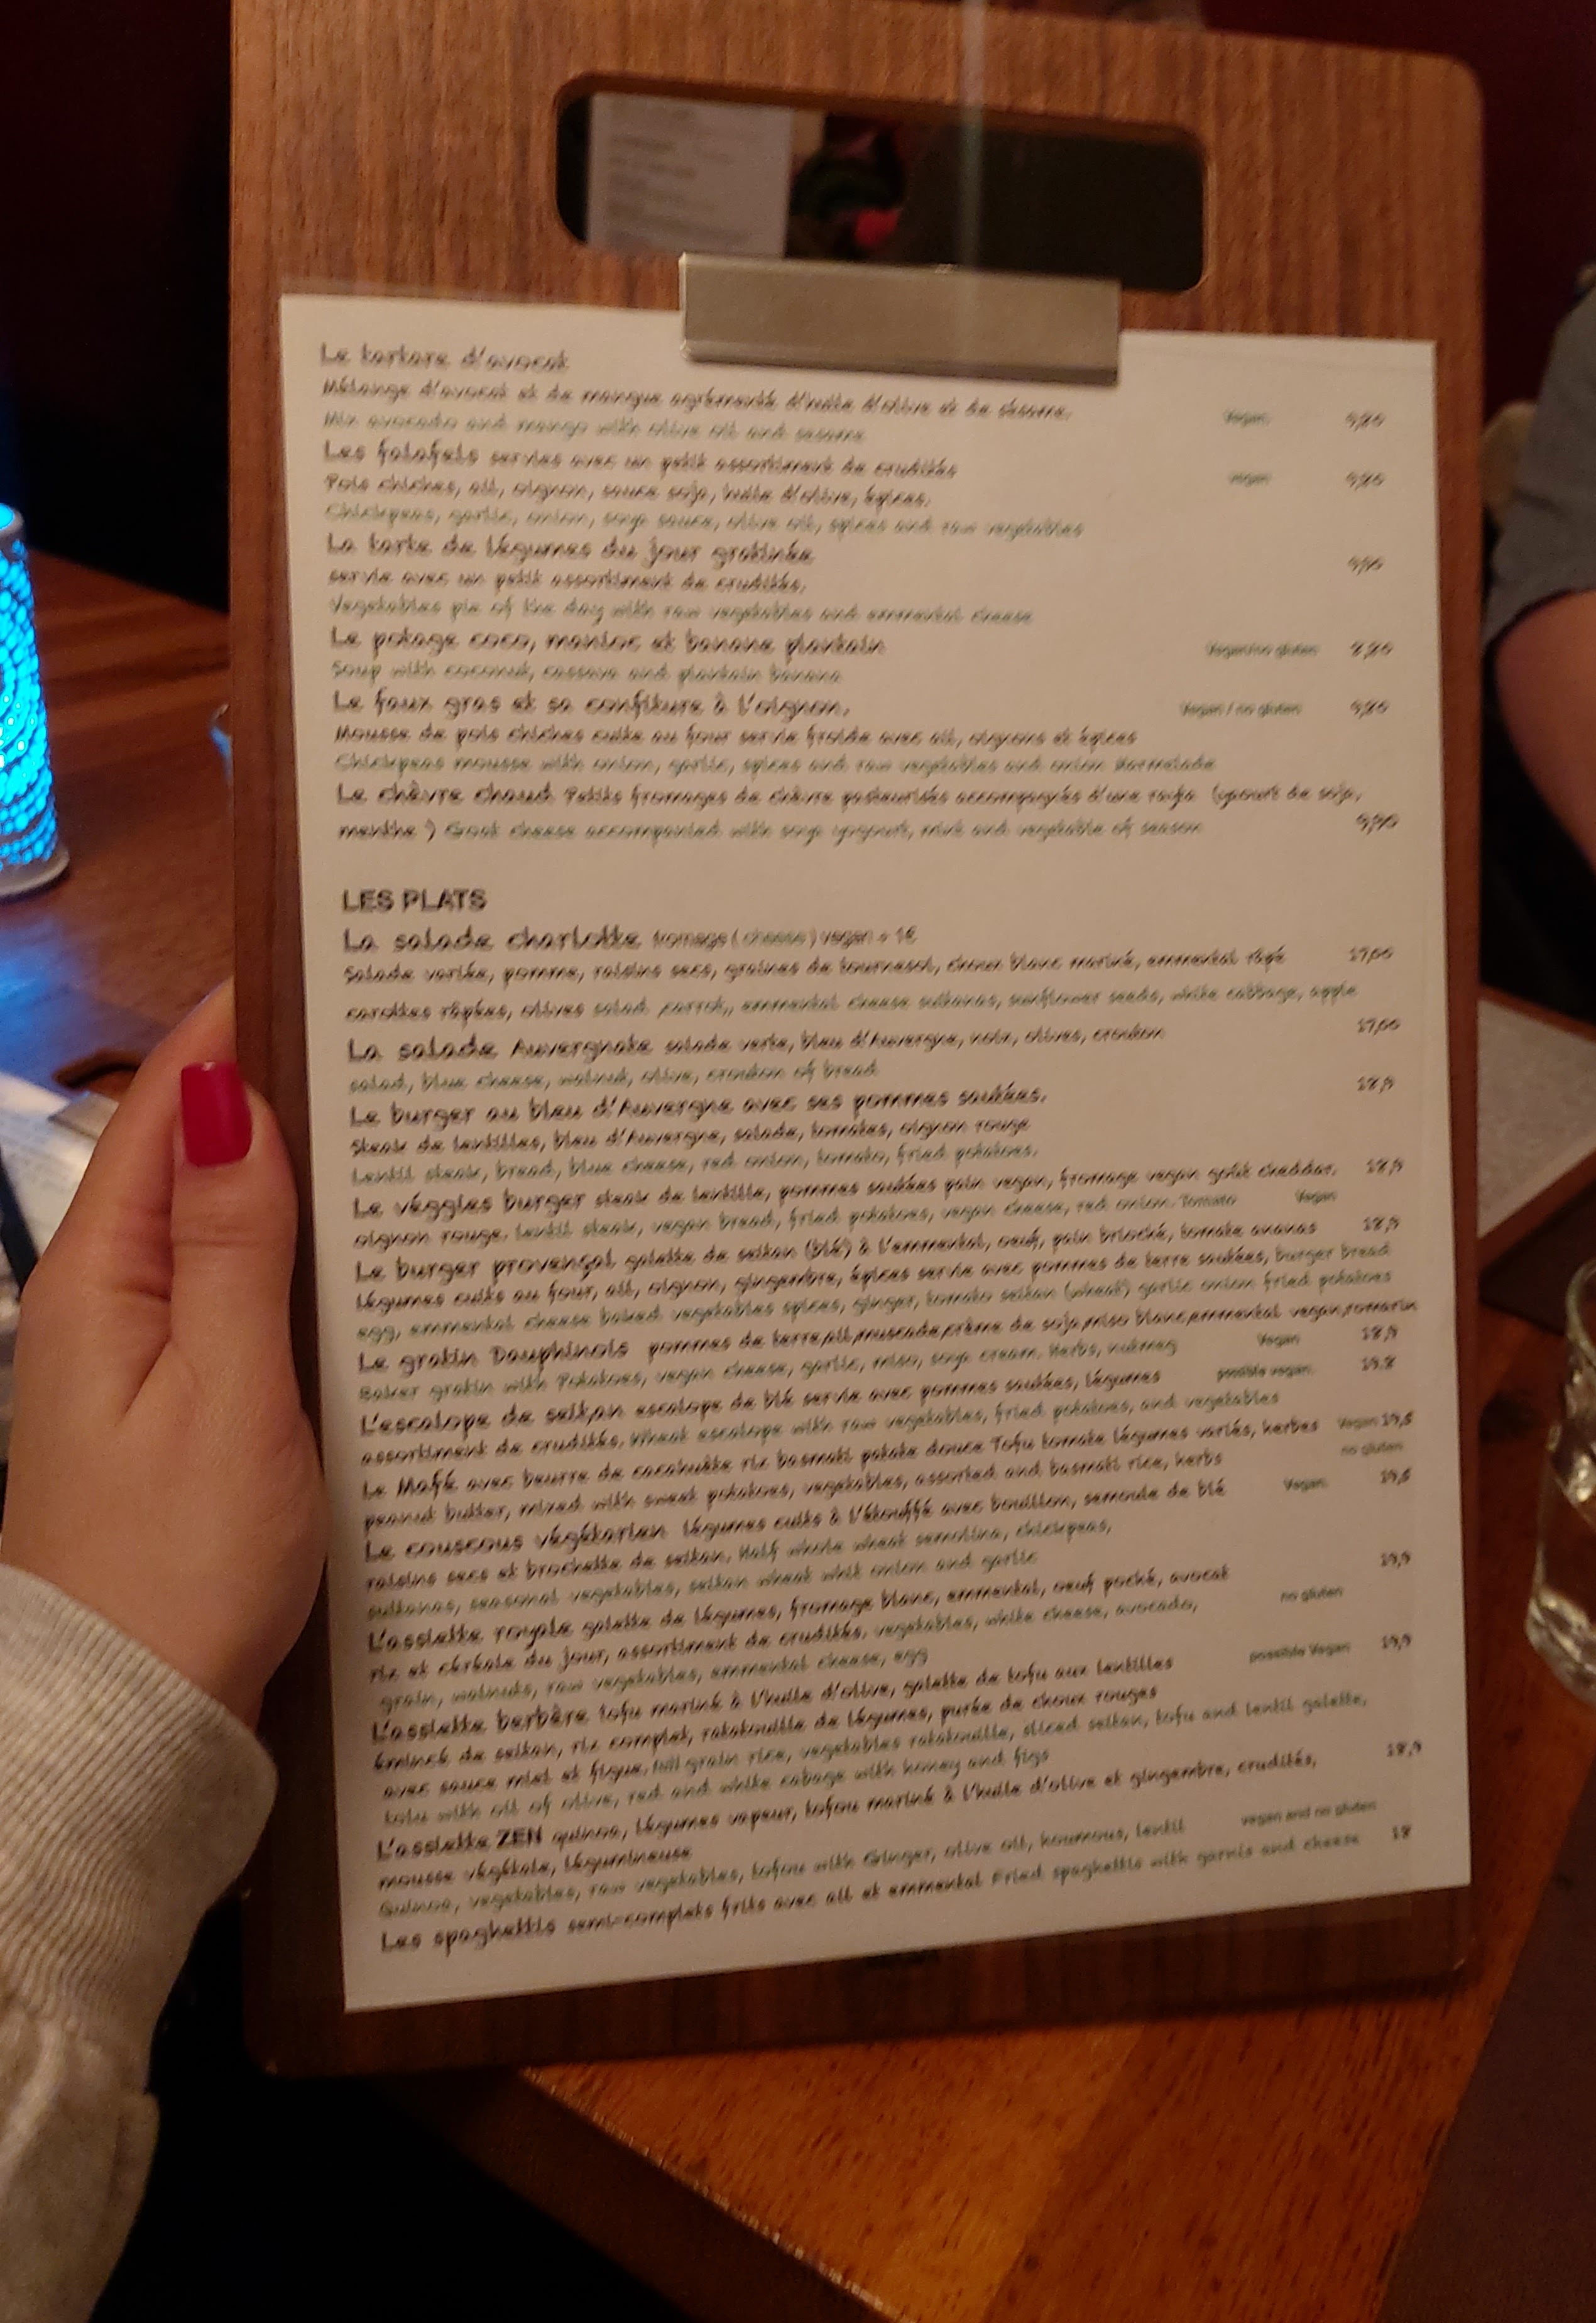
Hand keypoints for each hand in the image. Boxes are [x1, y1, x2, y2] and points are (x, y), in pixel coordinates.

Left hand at [1, 986, 326, 1725]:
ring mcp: (140, 1366)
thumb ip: (231, 1246)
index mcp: (101, 1287)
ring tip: (396, 1125)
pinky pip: (236, 1301)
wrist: (133, 1732)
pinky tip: (358, 1264)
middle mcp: (106, 1311)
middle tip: (392, 1036)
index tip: (319, 962)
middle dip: (276, 1091)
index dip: (232, 1030)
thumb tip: (227, 1095)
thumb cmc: (177, 1570)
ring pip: (220, 1231)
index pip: (162, 1113)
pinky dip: (293, 1262)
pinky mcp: (179, 1417)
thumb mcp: (224, 1395)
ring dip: (292, 1176)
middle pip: (191, 1162)